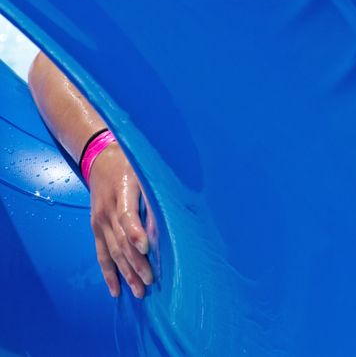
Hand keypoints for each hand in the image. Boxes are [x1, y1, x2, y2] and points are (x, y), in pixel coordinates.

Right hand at [87, 145, 153, 298]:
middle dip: (136, 263)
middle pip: (121, 241)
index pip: (127, 216)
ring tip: (139, 291)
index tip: (146, 248)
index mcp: (122, 192)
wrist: (101, 159)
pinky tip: (116, 290)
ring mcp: (99, 222)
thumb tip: (164, 223)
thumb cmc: (132, 164)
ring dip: (125, 273)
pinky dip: (108, 273)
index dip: (135, 233)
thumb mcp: (145, 172)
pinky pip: (101, 254)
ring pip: (112, 252)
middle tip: (150, 281)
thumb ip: (153, 196)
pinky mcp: (96, 229)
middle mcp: (107, 211)